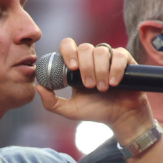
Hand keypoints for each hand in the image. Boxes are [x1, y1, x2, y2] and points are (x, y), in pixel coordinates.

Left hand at [36, 39, 152, 138]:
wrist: (120, 117)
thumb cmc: (95, 111)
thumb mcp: (70, 110)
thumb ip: (51, 102)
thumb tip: (38, 86)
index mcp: (76, 65)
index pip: (68, 45)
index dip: (68, 52)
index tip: (71, 68)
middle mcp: (92, 58)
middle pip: (85, 48)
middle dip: (86, 68)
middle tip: (89, 86)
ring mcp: (108, 57)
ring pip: (100, 51)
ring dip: (100, 71)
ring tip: (103, 88)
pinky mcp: (124, 59)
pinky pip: (118, 55)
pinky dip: (115, 68)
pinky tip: (114, 83)